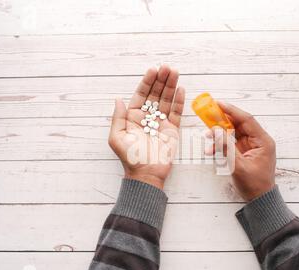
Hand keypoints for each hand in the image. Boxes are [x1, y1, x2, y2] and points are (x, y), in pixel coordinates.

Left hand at [109, 65, 184, 189]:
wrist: (146, 174)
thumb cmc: (129, 157)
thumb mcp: (117, 137)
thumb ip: (118, 118)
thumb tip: (118, 99)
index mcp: (133, 117)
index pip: (141, 95)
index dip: (147, 82)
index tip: (152, 70)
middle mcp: (148, 117)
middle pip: (155, 94)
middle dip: (161, 80)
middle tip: (166, 67)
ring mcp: (161, 123)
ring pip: (167, 100)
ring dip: (171, 86)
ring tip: (175, 72)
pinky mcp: (172, 130)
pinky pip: (176, 113)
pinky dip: (179, 101)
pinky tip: (181, 89)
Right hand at [207, 102, 275, 200]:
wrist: (259, 200)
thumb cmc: (254, 185)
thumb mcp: (238, 166)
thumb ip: (227, 147)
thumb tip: (216, 131)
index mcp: (263, 141)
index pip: (246, 119)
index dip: (231, 110)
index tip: (218, 103)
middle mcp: (258, 140)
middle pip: (239, 124)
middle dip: (222, 121)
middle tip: (208, 115)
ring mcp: (251, 146)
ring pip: (233, 133)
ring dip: (220, 134)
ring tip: (207, 137)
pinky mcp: (244, 152)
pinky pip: (231, 143)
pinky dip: (221, 145)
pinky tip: (210, 150)